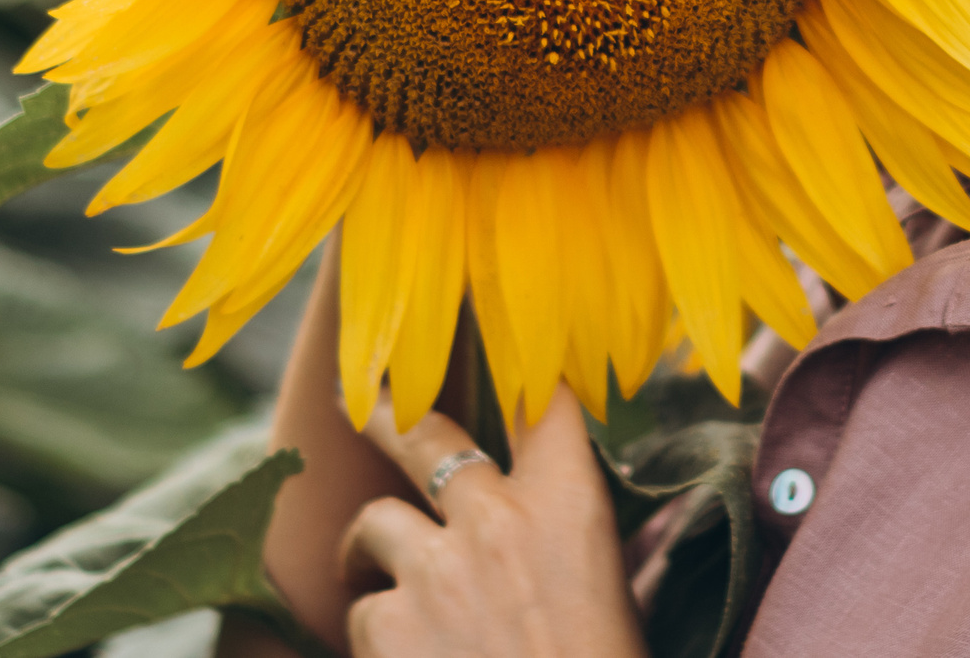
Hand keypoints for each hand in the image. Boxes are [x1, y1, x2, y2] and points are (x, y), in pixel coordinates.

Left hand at [337, 390, 644, 657]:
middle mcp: (497, 520)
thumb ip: (566, 544)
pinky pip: (362, 611)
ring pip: (376, 523)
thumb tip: (540, 519)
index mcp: (570, 507)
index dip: (521, 366)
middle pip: (427, 434)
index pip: (543, 401)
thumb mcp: (611, 596)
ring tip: (365, 570)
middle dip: (388, 410)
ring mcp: (434, 570)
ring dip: (372, 550)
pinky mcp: (386, 627)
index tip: (499, 341)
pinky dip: (375, 632)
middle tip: (358, 394)